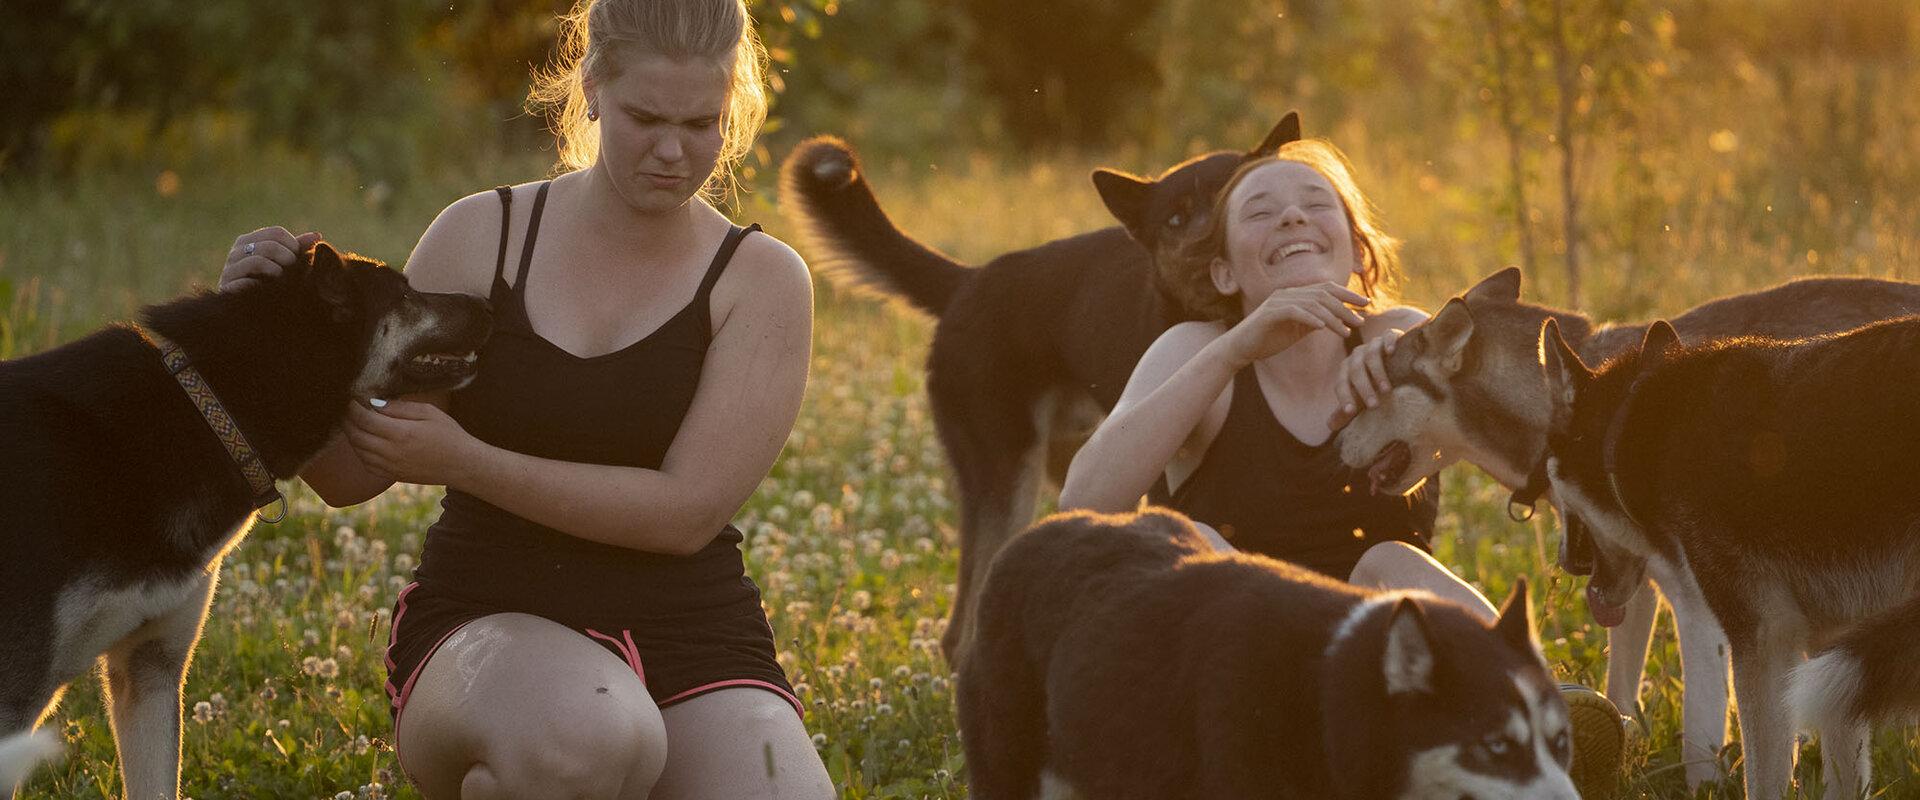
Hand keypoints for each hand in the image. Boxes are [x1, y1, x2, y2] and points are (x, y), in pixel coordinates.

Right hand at [221, 227, 322, 291]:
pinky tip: (268, 288)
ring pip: (258, 260)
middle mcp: (236, 251)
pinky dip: (262, 283)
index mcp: (249, 241)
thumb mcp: (284, 265)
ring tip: (280, 280)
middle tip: (291, 271)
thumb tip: (317, 235)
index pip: (276, 233)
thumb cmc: (269, 284)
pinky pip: (246, 280)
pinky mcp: (226, 285)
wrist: (248, 312)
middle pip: (270, 245)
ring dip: (276, 271)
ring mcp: (229, 268)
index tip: (297, 260)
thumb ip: (298, 249)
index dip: (293, 246)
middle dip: (287, 259)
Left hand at [343, 399, 478, 485]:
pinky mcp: (393, 475)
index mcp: (401, 433)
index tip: (351, 399)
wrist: (463, 465)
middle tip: (348, 410)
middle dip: (348, 420)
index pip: (365, 419)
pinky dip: (360, 452)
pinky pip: (367, 464)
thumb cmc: (450, 435)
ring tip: (354, 423)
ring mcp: (391, 466)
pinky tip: (365, 442)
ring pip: (358, 450)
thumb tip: (374, 403)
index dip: (353, 408)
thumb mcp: (429, 412)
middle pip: (356, 435)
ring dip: (352, 435)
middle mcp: (392, 452)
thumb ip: (400, 408)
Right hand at [1220, 282, 1369, 367]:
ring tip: (1346, 331)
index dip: (1347, 294)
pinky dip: (1310, 318)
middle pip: (1323, 294)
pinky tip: (1323, 328)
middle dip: (1345, 307)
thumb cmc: (1267, 340)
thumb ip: (1313, 321)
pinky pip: (1295, 312)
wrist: (1240, 348)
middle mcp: (1288, 293)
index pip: (1326, 289)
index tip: (1366, 304)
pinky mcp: (1270, 313)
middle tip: (1360, 321)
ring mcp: (1278, 301)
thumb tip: (1335, 319)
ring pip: (1313, 303)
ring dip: (1332, 317)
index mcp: (1295, 295)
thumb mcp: (1296, 330)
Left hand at [1328, 328, 1401, 431]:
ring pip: (1371, 356)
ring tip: (1386, 390)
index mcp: (1347, 370)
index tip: (1351, 412)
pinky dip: (1389, 343)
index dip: (1344, 398)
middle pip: (1356, 371)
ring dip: (1377, 373)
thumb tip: (1329, 426)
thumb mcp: (1361, 397)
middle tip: (1374, 406)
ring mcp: (1373, 344)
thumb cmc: (1374, 382)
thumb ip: (1346, 410)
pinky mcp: (1389, 335)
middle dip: (1363, 389)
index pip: (1341, 384)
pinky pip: (1387, 336)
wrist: (1396, 359)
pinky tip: (1392, 353)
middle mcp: (1357, 355)